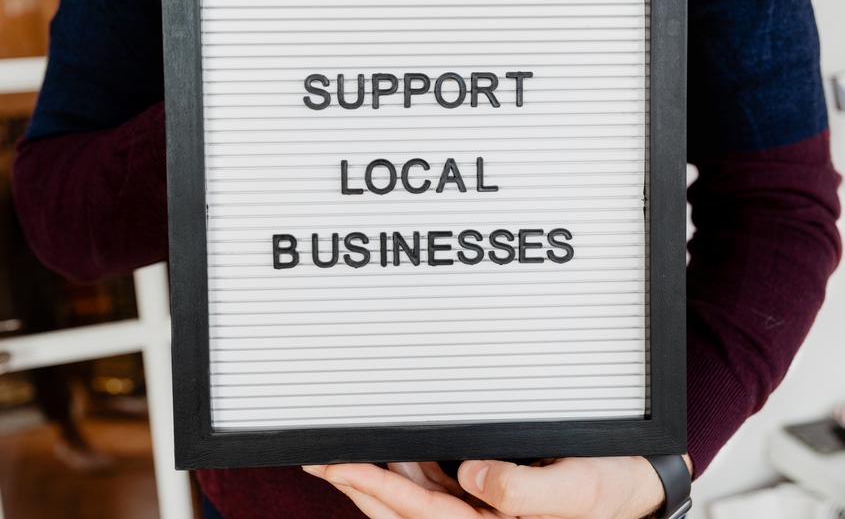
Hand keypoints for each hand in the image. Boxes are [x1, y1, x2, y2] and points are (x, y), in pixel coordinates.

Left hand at [304, 455, 692, 518]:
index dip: (374, 488)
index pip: (420, 512)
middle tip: (320, 456)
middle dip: (359, 483)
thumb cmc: (615, 489)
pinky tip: (389, 449)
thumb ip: (524, 489)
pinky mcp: (487, 488)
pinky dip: (406, 465)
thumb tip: (471, 474)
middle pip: (403, 506)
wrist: (640, 479)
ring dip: (377, 474)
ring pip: (413, 492)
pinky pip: (435, 480)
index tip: (338, 463)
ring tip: (341, 450)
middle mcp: (480, 518)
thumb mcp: (579, 490)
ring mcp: (481, 504)